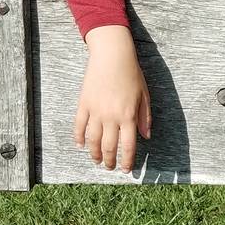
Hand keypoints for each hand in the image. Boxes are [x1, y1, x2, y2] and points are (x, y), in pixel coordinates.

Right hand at [73, 25, 151, 170]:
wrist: (112, 55)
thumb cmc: (131, 73)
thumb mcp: (144, 95)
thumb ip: (144, 117)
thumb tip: (146, 136)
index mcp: (128, 116)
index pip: (128, 146)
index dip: (127, 161)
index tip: (126, 169)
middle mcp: (111, 117)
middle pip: (109, 147)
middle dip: (109, 161)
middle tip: (109, 167)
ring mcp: (96, 111)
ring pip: (93, 140)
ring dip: (94, 154)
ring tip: (96, 160)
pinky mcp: (84, 104)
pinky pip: (79, 126)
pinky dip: (79, 138)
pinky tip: (81, 145)